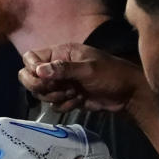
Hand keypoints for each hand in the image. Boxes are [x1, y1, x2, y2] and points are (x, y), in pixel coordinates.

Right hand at [19, 43, 146, 112]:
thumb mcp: (88, 69)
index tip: (41, 77)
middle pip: (29, 76)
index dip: (31, 68)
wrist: (128, 95)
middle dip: (41, 86)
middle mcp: (56, 67)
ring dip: (55, 96)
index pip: (30, 57)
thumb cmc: (111, 74)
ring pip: (41, 93)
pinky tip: (79, 100)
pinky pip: (53, 104)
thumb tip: (39, 70)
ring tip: (74, 93)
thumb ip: (63, 69)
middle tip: (56, 88)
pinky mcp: (65, 97)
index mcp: (60, 53)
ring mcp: (60, 83)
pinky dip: (65, 105)